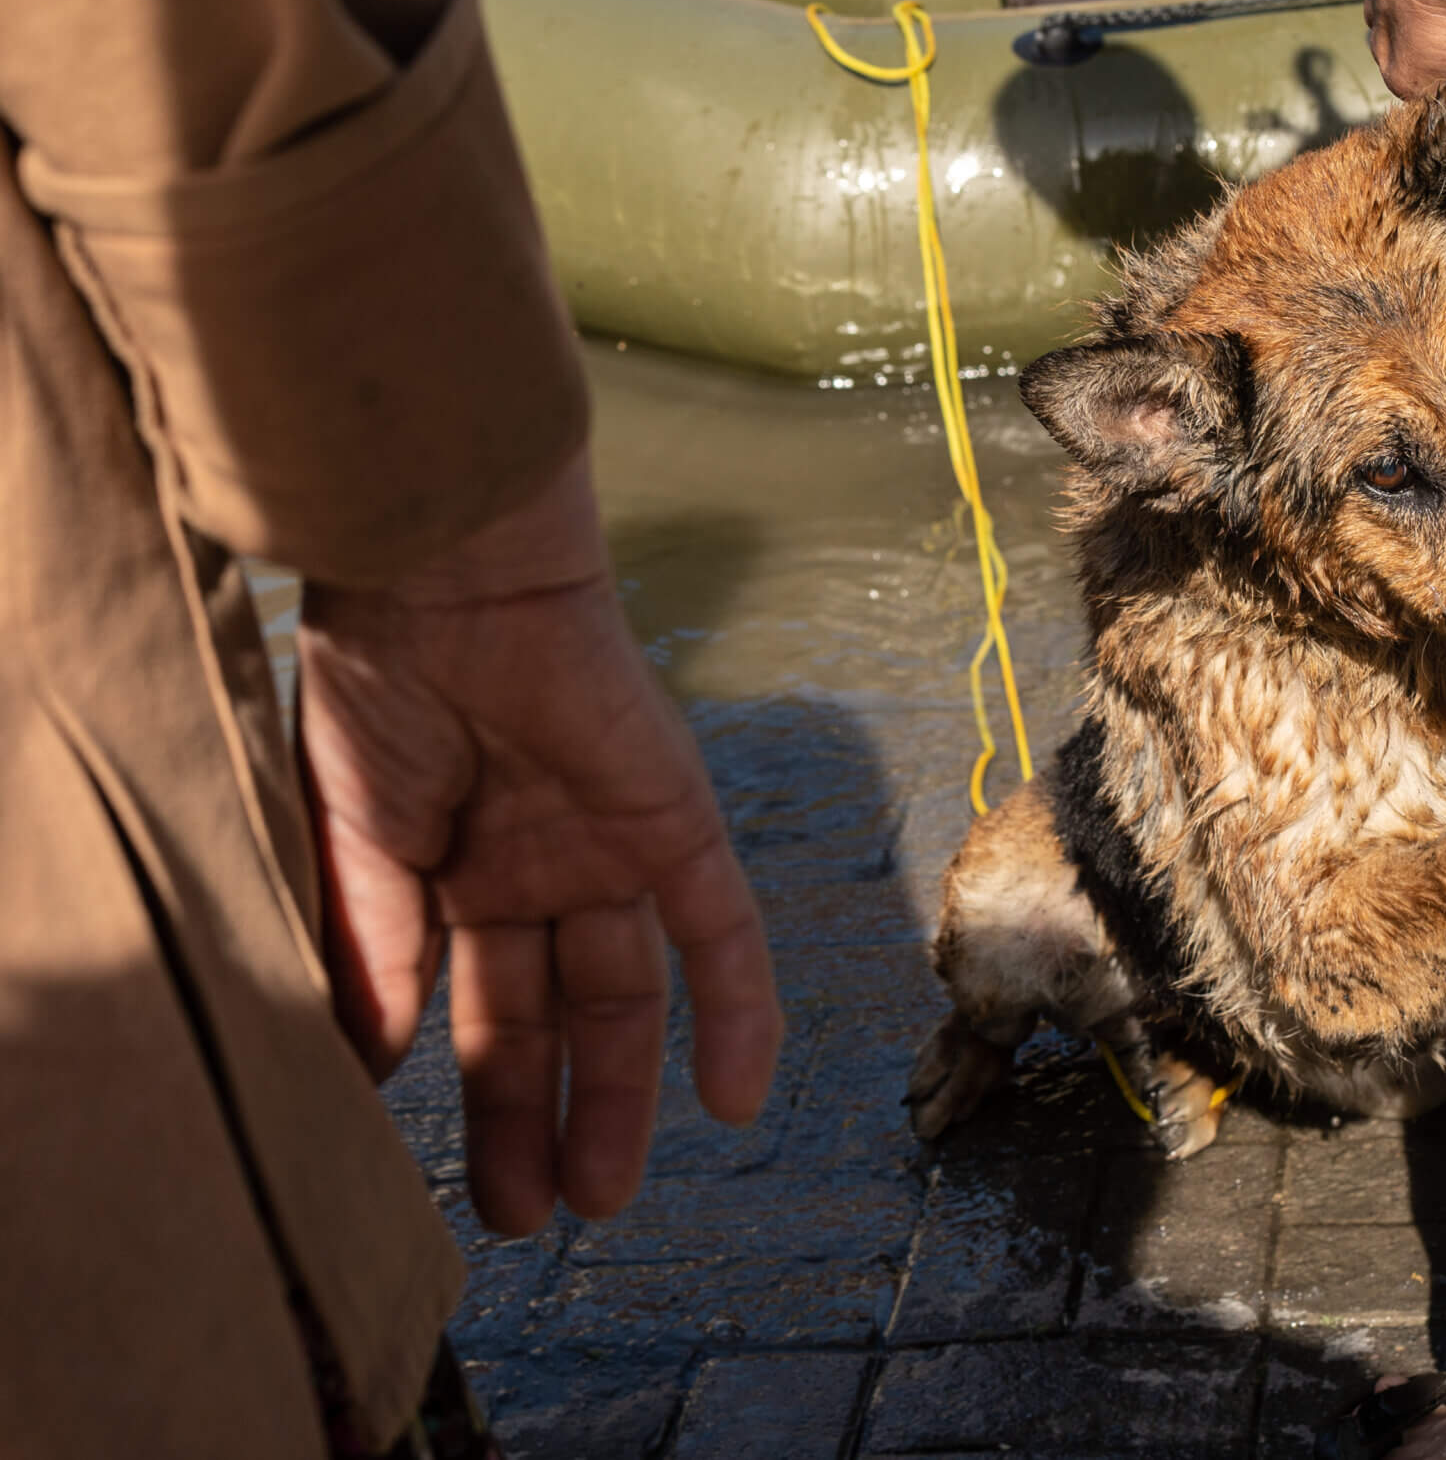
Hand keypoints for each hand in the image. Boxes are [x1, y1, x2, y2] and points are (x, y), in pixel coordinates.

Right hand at [299, 455, 781, 1235]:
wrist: (449, 580)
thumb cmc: (381, 687)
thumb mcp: (354, 841)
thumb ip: (372, 951)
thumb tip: (364, 1071)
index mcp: (459, 873)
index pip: (477, 1009)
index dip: (474, 1097)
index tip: (450, 1186)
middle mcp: (544, 869)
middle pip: (555, 1018)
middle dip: (543, 1116)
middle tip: (526, 1218)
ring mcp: (613, 848)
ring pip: (631, 994)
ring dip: (628, 1092)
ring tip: (601, 1197)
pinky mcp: (677, 822)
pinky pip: (723, 931)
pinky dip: (738, 1011)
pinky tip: (738, 1102)